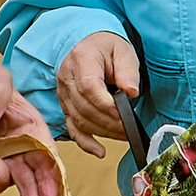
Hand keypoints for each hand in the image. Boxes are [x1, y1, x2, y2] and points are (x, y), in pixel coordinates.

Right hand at [56, 30, 142, 152]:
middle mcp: (67, 77)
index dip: (106, 104)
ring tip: (123, 135)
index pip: (89, 86)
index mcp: (81, 59)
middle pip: (84, 107)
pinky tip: (99, 151)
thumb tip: (131, 92)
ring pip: (79, 120)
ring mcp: (63, 93)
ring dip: (102, 132)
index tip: (123, 114)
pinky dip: (85, 142)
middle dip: (109, 122)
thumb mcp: (123, 51)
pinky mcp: (66, 106)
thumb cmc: (106, 47)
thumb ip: (128, 71)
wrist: (88, 45)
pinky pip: (72, 127)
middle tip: (129, 129)